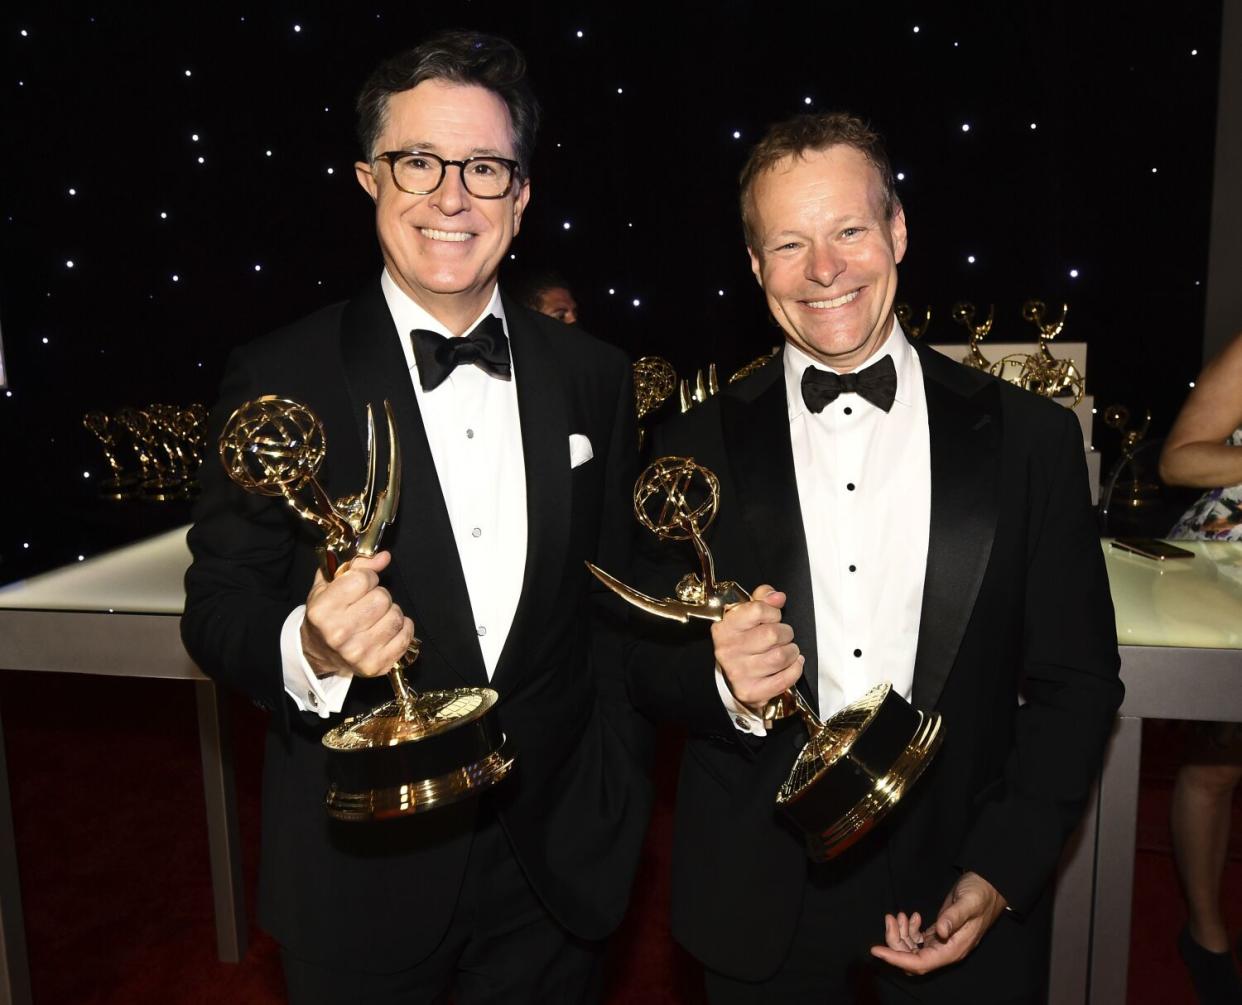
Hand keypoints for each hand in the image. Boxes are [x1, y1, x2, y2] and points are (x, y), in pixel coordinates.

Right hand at [301, 551, 414, 678]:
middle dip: (379, 595)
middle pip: (382, 598)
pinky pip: (405, 636)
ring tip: (377, 617)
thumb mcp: (329, 586)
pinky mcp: (375, 665)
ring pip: (396, 616)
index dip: (367, 577)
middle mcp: (338, 633)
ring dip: (391, 612)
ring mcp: (358, 652)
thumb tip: (385, 557)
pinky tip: (389, 628)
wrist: (318, 653)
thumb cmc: (325, 616)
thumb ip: (357, 566)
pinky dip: (403, 628)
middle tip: (369, 602)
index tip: (363, 584)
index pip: (362, 580)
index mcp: (323, 610)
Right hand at [710, 584, 802, 711]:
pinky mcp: (751, 692)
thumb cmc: (744, 642)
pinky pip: (784, 679)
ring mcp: (738, 673)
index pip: (757, 609)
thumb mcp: (747, 616)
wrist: (732, 678)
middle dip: (786, 633)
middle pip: (772, 634)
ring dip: (792, 652)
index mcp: (725, 628)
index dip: (773, 612)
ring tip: (788, 651)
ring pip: (781, 657)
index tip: (773, 618)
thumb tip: (778, 597)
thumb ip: (762, 600)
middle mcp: (728, 650)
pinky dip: (795, 670)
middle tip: (783, 636)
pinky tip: (793, 664)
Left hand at [870, 872, 1007, 974]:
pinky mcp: (939, 935)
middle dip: (896, 943)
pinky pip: (918, 941)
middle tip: (891, 918)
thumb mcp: (968, 903)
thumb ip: (954, 917)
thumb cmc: (979, 895)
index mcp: (953, 949)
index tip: (877, 950)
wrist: (987, 888)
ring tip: (899, 915)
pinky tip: (911, 916)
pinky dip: (909, 930)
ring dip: (900, 935)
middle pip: (912, 959)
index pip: (920, 963)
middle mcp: (946, 951)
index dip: (897, 959)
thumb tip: (941, 931)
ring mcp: (942, 944)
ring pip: (912, 950)